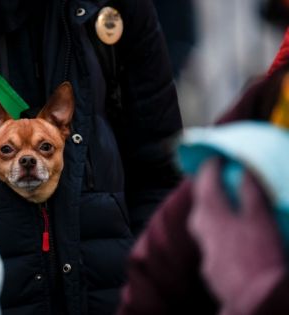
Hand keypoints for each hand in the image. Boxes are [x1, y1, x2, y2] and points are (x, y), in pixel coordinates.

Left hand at [188, 159, 284, 314]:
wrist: (253, 299)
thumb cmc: (259, 255)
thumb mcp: (259, 218)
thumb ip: (249, 192)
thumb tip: (242, 170)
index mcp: (210, 212)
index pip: (204, 182)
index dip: (210, 167)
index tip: (215, 158)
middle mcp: (201, 230)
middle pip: (201, 204)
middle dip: (209, 190)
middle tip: (220, 180)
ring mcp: (205, 251)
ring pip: (205, 225)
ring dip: (214, 213)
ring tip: (229, 208)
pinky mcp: (211, 269)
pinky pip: (212, 244)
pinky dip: (220, 235)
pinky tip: (233, 239)